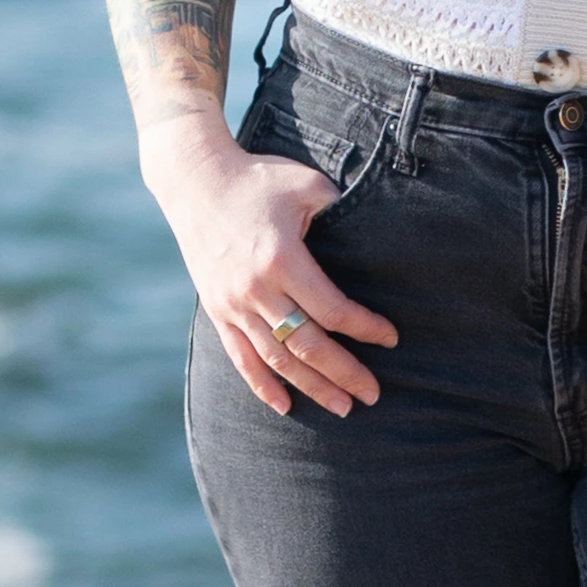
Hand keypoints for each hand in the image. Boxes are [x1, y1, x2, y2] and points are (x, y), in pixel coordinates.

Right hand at [153, 126, 401, 419]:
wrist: (195, 181)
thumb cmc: (259, 178)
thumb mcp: (304, 183)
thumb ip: (338, 209)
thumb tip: (375, 233)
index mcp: (282, 258)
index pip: (331, 309)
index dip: (364, 328)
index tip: (390, 339)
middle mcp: (255, 289)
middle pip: (307, 345)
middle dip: (344, 373)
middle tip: (373, 395)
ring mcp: (233, 305)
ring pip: (277, 360)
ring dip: (311, 387)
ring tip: (342, 407)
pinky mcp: (217, 311)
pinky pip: (241, 358)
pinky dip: (262, 385)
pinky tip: (284, 406)